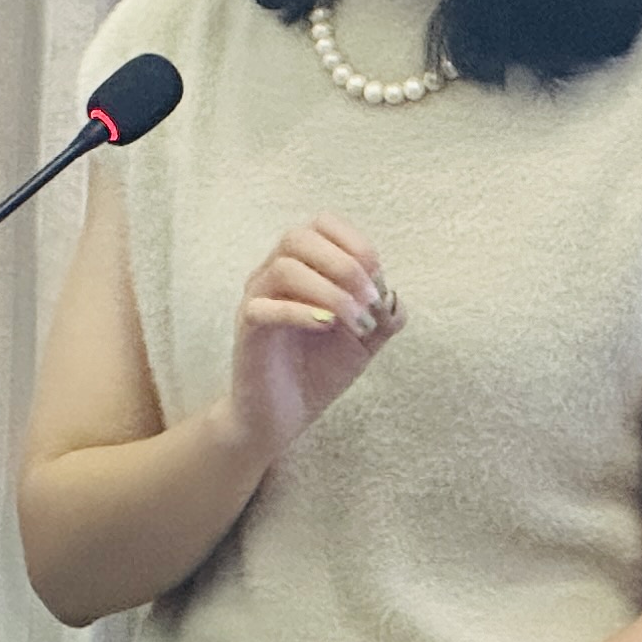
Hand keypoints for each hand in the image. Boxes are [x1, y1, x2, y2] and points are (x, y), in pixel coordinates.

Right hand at [217, 216, 399, 461]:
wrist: (283, 416)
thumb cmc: (317, 371)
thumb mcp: (363, 341)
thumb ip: (383, 316)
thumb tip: (394, 298)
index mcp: (303, 268)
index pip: (322, 225)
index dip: (355, 243)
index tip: (378, 277)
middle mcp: (273, 275)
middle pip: (298, 237)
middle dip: (344, 264)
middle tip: (369, 300)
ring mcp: (257, 299)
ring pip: (284, 268)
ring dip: (330, 291)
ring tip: (355, 321)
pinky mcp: (247, 329)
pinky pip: (264, 307)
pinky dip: (301, 312)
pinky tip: (327, 327)